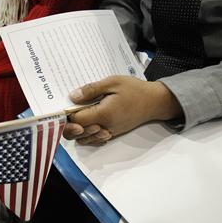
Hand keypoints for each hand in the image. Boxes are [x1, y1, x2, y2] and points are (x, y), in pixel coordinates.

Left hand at [63, 76, 182, 145]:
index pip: (77, 120)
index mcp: (104, 114)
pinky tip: (89, 121)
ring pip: (84, 140)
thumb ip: (91, 90)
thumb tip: (72, 97)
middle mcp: (105, 127)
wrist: (154, 102)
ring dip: (78, 130)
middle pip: (77, 135)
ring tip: (80, 115)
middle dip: (69, 125)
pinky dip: (87, 134)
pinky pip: (94, 140)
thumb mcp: (112, 82)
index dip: (68, 114)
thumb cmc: (134, 90)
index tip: (67, 104)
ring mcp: (109, 133)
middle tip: (70, 111)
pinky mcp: (112, 134)